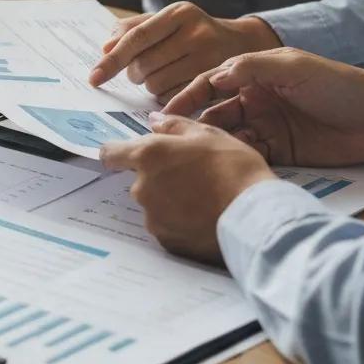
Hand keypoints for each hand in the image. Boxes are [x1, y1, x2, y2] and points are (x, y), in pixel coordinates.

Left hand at [88, 2, 281, 101]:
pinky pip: (173, 97)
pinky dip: (165, 96)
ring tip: (162, 75)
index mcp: (178, 12)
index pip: (136, 38)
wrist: (241, 43)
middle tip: (140, 71)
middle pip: (143, 65)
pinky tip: (175, 85)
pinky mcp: (214, 80)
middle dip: (134, 74)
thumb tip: (105, 47)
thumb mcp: (167, 22)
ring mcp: (208, 57)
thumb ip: (134, 29)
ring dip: (149, 86)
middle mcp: (195, 31)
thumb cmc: (193, 33)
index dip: (112, 60)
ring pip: (155, 84)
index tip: (94, 78)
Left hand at [100, 114, 275, 263]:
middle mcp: (143, 188)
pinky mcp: (167, 242)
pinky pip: (167, 226)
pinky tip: (204, 216)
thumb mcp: (207, 134)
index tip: (126, 155)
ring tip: (203, 197)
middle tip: (191, 174)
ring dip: (170, 199)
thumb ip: (174, 126)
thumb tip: (154, 121)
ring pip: (155, 204)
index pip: (110, 153)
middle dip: (158, 176)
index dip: (118, 153)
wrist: (253, 215)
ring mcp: (153, 218)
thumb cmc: (233, 167)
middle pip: (139, 180)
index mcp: (148, 156)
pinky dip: (180, 221)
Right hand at [164, 48, 363, 166]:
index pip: (212, 83)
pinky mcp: (279, 150)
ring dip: (211, 143)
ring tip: (191, 155)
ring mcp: (267, 126)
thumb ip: (252, 66)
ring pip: (228, 135)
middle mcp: (256, 99)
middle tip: (169, 139)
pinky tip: (221, 165)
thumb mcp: (293, 66)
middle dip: (192, 124)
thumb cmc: (337, 83)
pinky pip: (248, 154)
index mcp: (256, 74)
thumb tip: (213, 74)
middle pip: (214, 112)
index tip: (166, 110)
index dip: (188, 95)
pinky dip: (234, 158)